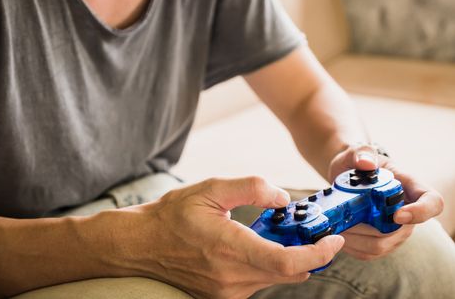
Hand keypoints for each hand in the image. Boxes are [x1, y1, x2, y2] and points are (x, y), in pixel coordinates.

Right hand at [102, 177, 343, 298]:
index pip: (286, 262)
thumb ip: (250, 188)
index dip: (318, 254)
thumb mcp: (211, 189)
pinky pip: (258, 282)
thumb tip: (282, 198)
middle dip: (308, 253)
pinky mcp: (223, 297)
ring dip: (287, 258)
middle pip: (289, 273)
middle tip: (309, 230)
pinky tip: (256, 247)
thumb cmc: (173, 215)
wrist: (142, 245)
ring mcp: (227, 292)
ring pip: (275, 278)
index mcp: (229, 248)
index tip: (334, 241)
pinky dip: (268, 266)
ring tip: (276, 233)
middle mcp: (232, 277)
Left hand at [328, 145, 443, 260]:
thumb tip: (366, 163)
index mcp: (410, 187)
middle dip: (367, 228)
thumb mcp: (357, 152)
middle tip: (343, 218)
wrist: (344, 174)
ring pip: (381, 246)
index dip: (420, 213)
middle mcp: (407, 212)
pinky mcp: (379, 242)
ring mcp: (395, 230)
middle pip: (399, 232)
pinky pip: (368, 253)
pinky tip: (338, 234)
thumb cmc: (357, 162)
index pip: (433, 203)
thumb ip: (362, 153)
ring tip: (337, 224)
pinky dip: (350, 247)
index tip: (396, 215)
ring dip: (355, 239)